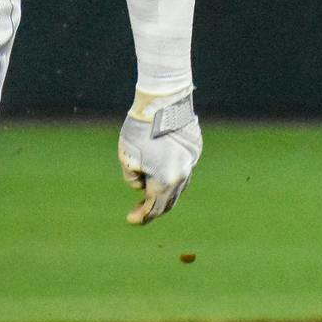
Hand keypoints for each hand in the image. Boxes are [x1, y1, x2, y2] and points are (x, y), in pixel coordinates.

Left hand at [117, 87, 200, 224]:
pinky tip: (162, 173)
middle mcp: (182, 175)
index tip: (131, 220)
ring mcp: (191, 162)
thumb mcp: (126, 157)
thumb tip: (141, 185)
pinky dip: (173, 176)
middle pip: (168, 201)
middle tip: (139, 211)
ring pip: (178, 186)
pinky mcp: (195, 150)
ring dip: (164, 193)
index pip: (153, 207)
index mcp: (165, 180)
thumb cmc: (140, 129)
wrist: (163, 101)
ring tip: (149, 193)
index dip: (141, 216)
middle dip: (153, 209)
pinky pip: (183, 170)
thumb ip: (132, 178)